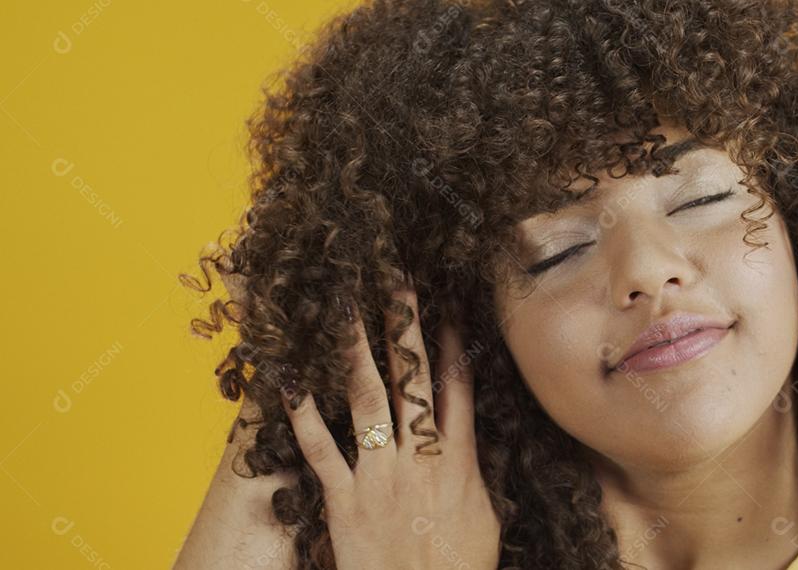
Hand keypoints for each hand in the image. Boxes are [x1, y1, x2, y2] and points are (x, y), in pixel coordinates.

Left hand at [279, 281, 500, 568]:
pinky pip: (319, 449)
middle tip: (394, 278)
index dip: (452, 341)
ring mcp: (377, 475)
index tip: (446, 302)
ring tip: (343, 307)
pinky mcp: (342, 500)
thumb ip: (475, 470)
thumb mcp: (484, 516)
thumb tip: (472, 433)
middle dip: (404, 324)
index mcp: (456, 461)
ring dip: (354, 349)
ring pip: (365, 399)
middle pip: (412, 378)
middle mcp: (418, 458)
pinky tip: (288, 380)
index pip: (456, 386)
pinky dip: (302, 414)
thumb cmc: (458, 569)